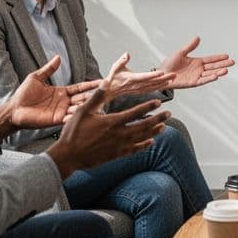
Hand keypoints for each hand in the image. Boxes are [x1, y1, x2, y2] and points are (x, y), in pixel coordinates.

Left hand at [0, 55, 101, 132]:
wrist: (14, 109)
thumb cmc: (23, 95)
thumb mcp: (36, 78)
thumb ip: (49, 69)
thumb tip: (58, 57)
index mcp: (61, 92)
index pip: (80, 87)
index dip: (90, 84)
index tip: (102, 81)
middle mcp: (64, 102)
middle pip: (83, 97)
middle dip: (94, 94)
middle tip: (107, 91)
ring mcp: (61, 111)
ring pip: (80, 108)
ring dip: (89, 105)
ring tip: (101, 102)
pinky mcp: (56, 120)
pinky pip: (70, 118)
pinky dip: (78, 116)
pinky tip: (86, 114)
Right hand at [45, 92, 171, 178]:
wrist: (69, 156)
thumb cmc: (74, 132)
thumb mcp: (83, 111)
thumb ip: (97, 96)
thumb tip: (106, 81)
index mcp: (112, 121)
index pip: (136, 112)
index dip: (149, 107)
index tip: (159, 103)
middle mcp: (119, 134)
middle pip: (144, 125)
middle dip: (158, 119)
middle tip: (168, 114)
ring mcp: (119, 146)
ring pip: (141, 138)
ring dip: (154, 131)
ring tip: (163, 126)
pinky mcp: (116, 155)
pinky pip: (134, 150)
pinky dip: (144, 145)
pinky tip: (150, 142)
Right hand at [102, 52, 174, 97]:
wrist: (111, 89)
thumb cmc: (114, 77)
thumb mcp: (115, 67)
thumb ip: (122, 60)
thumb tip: (127, 54)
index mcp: (132, 79)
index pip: (145, 76)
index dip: (154, 75)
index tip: (162, 72)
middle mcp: (137, 85)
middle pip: (153, 82)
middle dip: (165, 78)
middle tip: (174, 74)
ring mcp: (140, 89)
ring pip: (154, 86)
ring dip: (164, 82)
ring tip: (173, 78)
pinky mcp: (141, 91)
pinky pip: (152, 89)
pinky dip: (160, 87)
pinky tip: (167, 84)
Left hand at [161, 36, 234, 88]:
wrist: (161, 74)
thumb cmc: (169, 64)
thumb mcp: (180, 52)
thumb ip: (190, 46)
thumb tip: (198, 38)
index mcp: (197, 62)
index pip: (211, 59)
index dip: (219, 58)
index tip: (227, 56)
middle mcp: (198, 69)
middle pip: (213, 66)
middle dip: (223, 64)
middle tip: (232, 62)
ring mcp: (196, 76)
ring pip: (210, 74)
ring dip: (218, 72)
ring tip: (226, 70)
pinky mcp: (192, 83)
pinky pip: (202, 81)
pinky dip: (209, 79)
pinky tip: (215, 76)